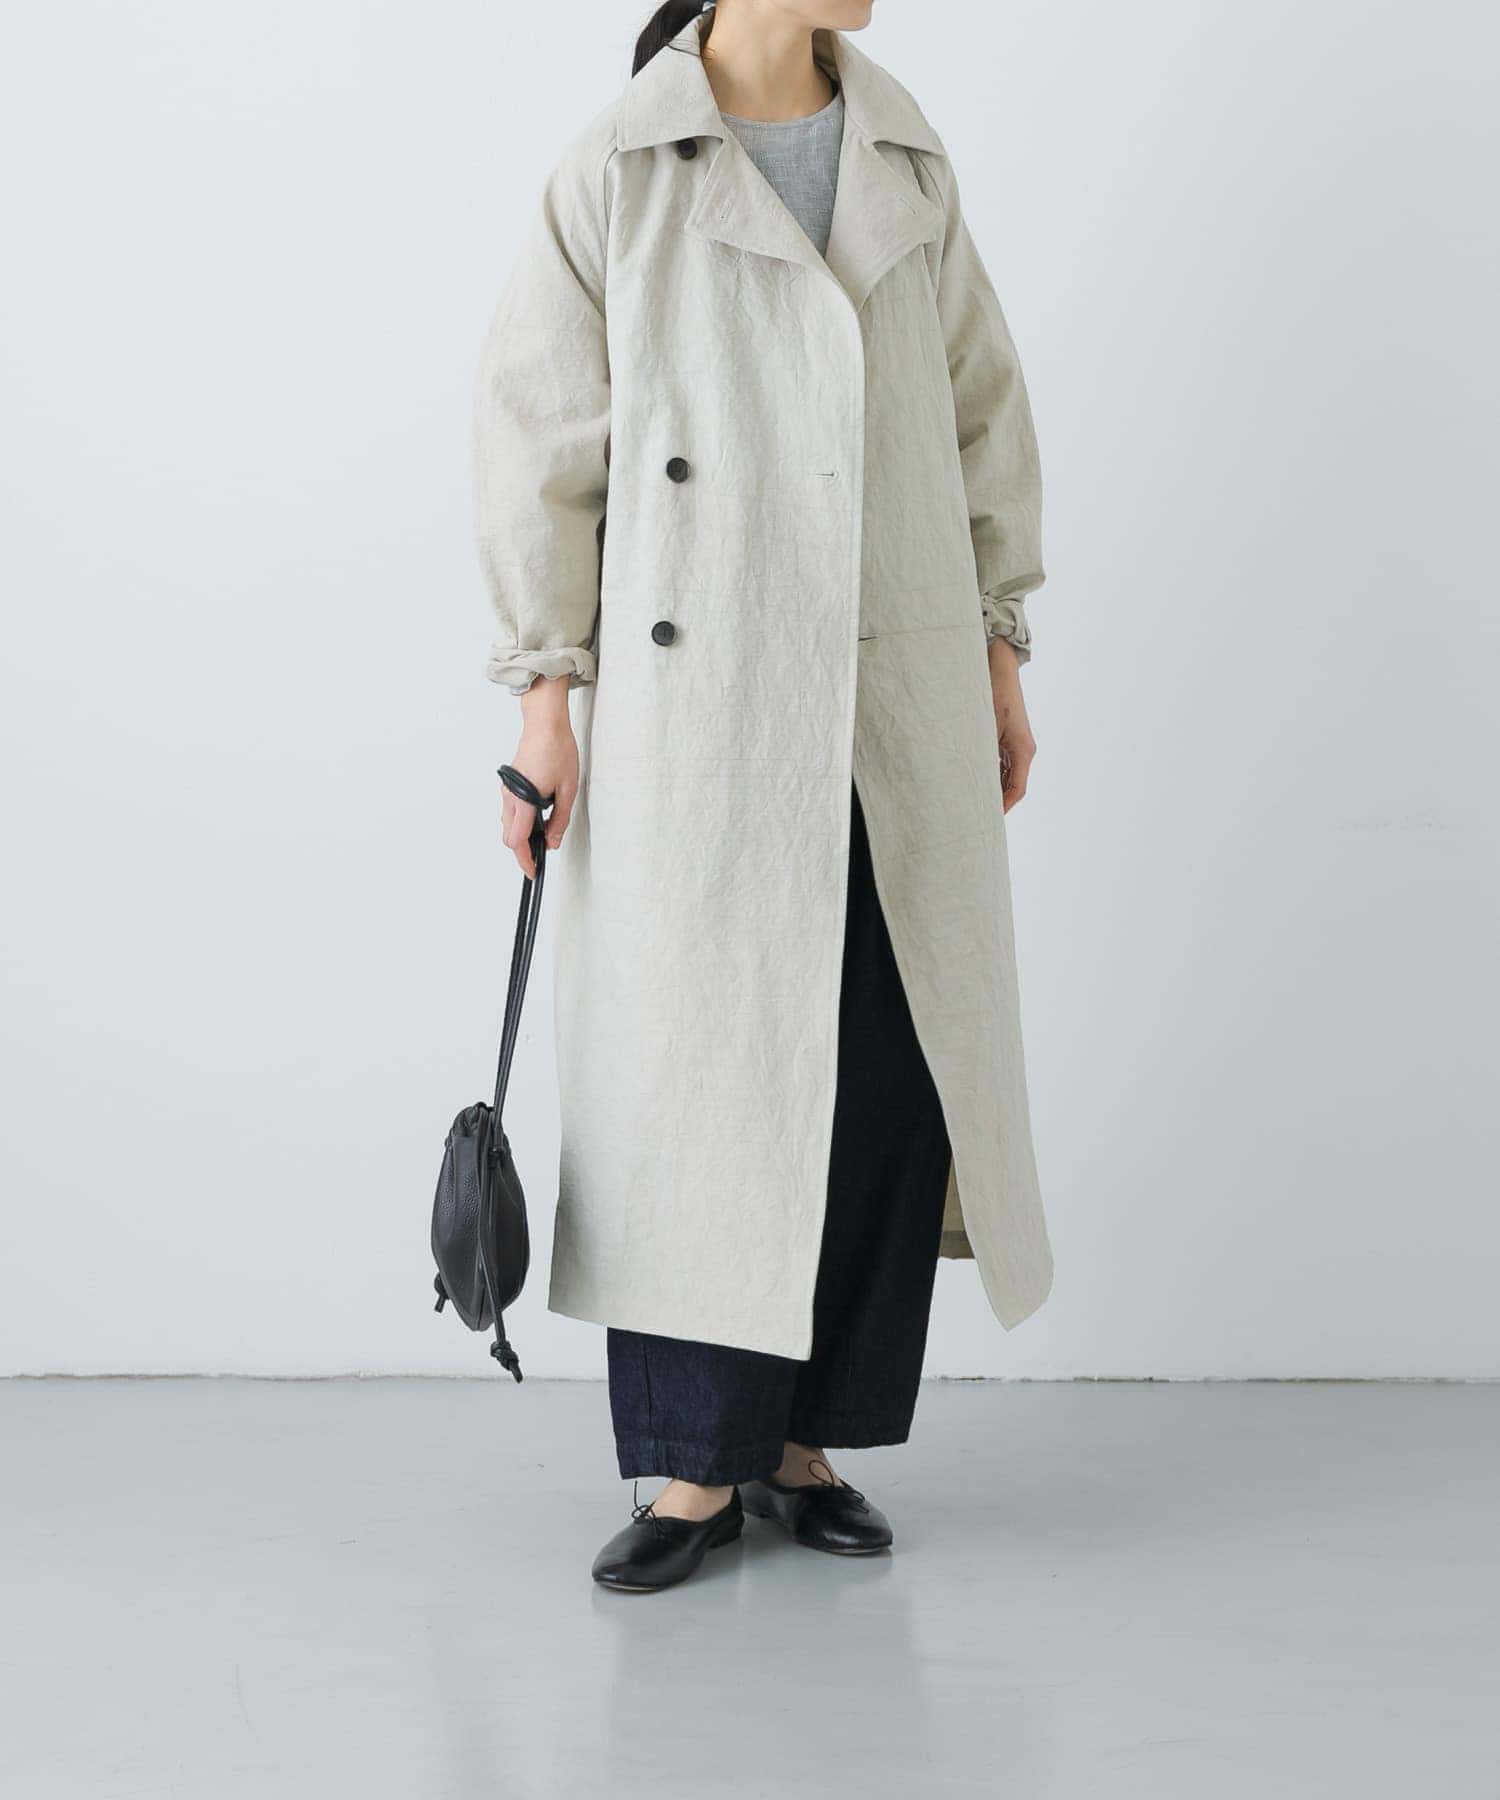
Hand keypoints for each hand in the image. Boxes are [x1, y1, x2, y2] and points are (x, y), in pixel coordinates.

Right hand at [502, 675, 578, 877]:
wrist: (545, 723)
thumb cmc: (558, 750)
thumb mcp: (568, 790)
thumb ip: (560, 819)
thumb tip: (553, 843)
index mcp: (524, 799)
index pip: (517, 840)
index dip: (525, 859)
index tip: (533, 871)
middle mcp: (510, 796)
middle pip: (509, 836)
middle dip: (522, 851)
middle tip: (539, 860)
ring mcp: (507, 790)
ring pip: (508, 824)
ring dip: (522, 835)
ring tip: (543, 840)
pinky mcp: (510, 784)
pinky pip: (510, 811)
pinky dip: (520, 822)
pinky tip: (538, 821)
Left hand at [987, 638, 1035, 812]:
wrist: (999, 668)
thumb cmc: (994, 694)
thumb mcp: (985, 725)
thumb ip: (981, 752)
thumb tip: (968, 778)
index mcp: (1023, 751)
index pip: (1017, 789)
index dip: (1004, 806)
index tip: (989, 820)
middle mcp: (1024, 751)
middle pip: (1013, 786)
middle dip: (997, 801)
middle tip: (975, 816)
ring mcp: (1018, 746)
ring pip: (1007, 776)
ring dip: (993, 789)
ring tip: (972, 802)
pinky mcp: (1010, 740)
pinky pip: (1002, 764)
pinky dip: (990, 775)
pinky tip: (973, 781)